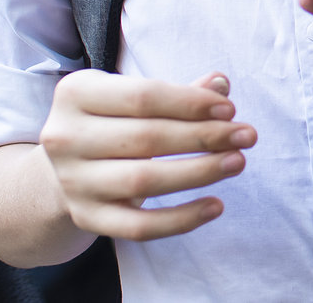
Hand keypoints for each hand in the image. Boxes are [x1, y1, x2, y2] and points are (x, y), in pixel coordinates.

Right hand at [39, 70, 256, 240]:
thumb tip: (221, 84)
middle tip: (247, 136)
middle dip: (204, 137)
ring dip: (199, 173)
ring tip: (238, 162)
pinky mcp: (86, 217)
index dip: (191, 103)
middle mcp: (64, 138)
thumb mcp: (135, 95)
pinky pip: (138, 227)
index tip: (230, 110)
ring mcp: (73, 182)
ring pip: (144, 182)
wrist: (65, 167)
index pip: (143, 96)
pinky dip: (180, 219)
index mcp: (76, 93)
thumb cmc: (114, 120)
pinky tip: (216, 206)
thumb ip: (179, 92)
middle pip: (147, 138)